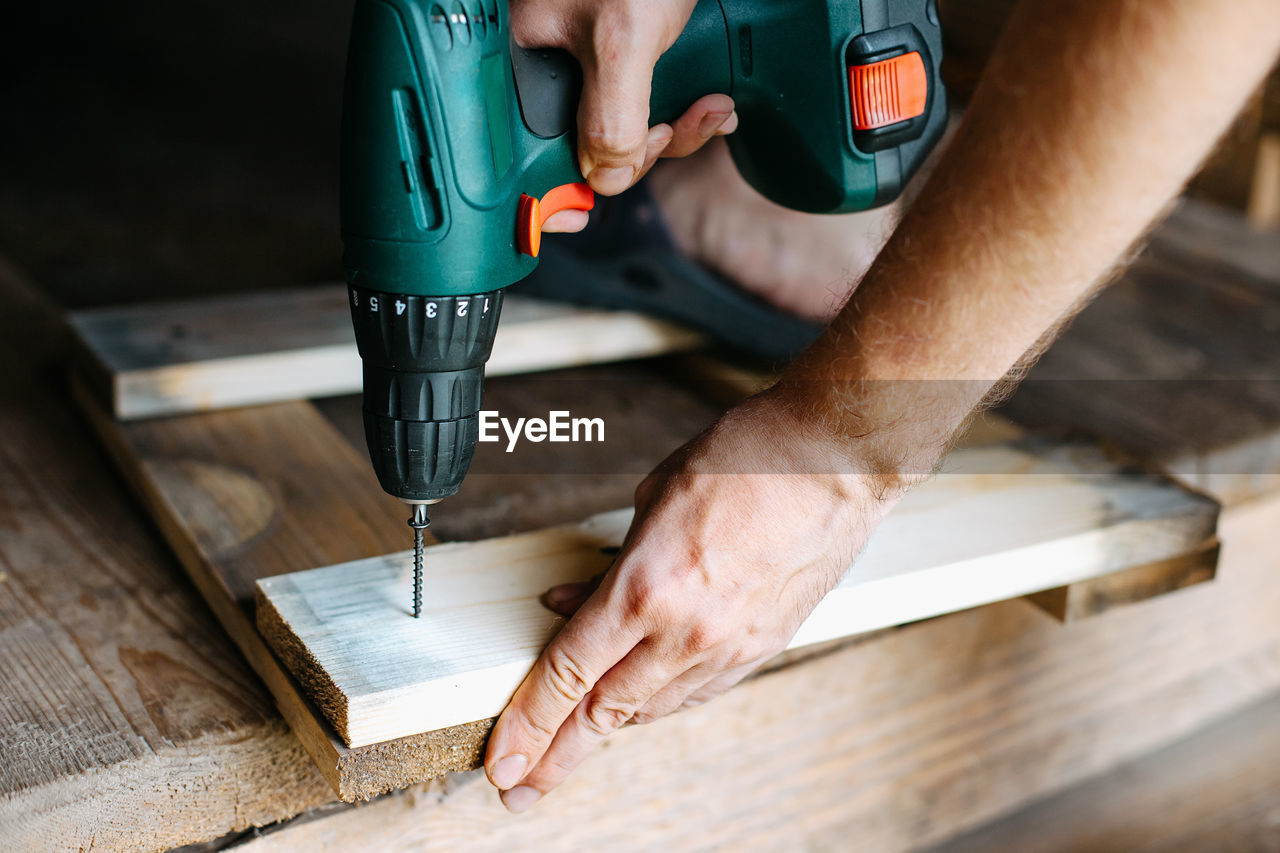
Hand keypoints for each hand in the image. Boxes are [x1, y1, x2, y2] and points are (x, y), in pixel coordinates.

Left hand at [483, 390, 902, 811]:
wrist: (837, 458)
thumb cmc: (747, 457)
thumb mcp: (651, 498)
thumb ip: (609, 565)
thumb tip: (574, 603)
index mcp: (648, 587)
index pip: (568, 674)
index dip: (527, 724)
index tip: (501, 757)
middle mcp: (688, 631)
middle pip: (603, 712)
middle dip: (555, 757)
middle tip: (519, 789)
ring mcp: (730, 646)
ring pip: (651, 709)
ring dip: (605, 733)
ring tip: (569, 753)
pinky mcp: (764, 647)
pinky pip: (696, 692)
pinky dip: (656, 704)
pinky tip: (634, 709)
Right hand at [509, 0, 738, 231]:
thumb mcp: (622, 40)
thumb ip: (609, 117)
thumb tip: (607, 180)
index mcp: (525, 57)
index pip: (524, 146)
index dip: (547, 190)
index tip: (575, 217)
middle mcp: (553, 60)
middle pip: (585, 142)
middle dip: (638, 155)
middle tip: (669, 134)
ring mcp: (591, 54)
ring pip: (625, 127)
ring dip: (677, 132)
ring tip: (711, 109)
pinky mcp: (630, 47)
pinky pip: (650, 100)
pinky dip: (685, 110)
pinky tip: (711, 100)